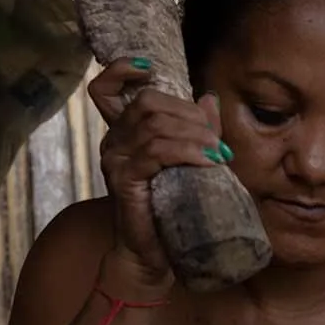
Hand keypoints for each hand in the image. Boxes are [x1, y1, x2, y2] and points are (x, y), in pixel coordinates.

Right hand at [89, 57, 226, 285]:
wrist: (153, 256)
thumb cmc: (172, 210)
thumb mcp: (190, 162)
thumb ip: (197, 130)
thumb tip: (209, 99)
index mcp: (124, 132)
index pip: (105, 88)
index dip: (122, 70)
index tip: (151, 69)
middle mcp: (113, 140)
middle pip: (148, 103)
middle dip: (189, 115)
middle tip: (216, 140)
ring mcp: (115, 159)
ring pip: (155, 125)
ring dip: (195, 135)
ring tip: (219, 154)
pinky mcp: (123, 179)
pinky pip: (155, 152)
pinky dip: (188, 152)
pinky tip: (209, 162)